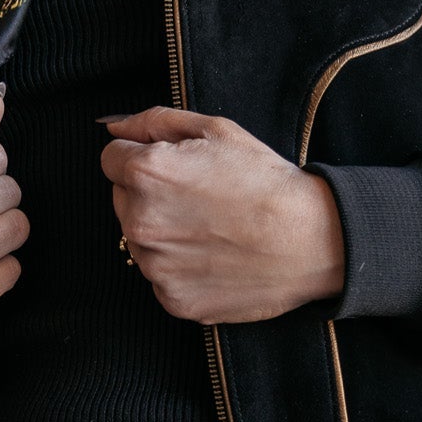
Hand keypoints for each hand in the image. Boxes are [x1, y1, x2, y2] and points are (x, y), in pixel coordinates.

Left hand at [99, 106, 344, 323]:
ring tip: (210, 229)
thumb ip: (154, 122)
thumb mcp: (216, 130)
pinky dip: (180, 268)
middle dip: (150, 195)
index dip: (143, 157)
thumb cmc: (267, 183)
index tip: (175, 168)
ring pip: (140, 241)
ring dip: (163, 233)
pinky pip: (161, 277)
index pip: (111, 159)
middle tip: (199, 198)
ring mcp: (155, 267)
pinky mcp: (172, 299)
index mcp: (146, 173)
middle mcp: (140, 222)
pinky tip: (214, 256)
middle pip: (122, 200)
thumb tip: (114, 126)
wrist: (310, 241)